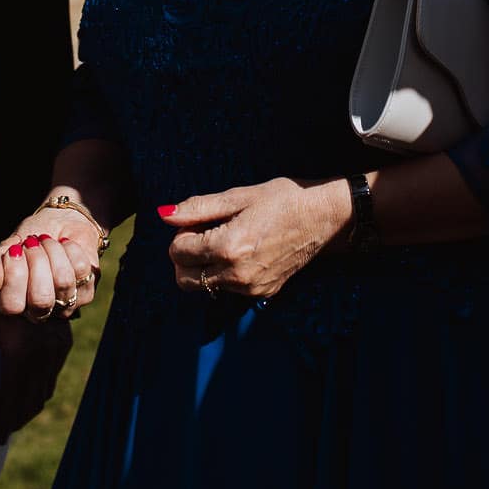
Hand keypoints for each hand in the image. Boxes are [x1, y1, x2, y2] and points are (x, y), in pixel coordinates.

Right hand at [0, 205, 102, 321]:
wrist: (61, 222)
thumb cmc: (30, 237)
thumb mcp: (8, 246)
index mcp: (13, 302)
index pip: (10, 305)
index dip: (14, 275)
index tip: (15, 249)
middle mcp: (39, 310)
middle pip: (40, 299)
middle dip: (37, 262)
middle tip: (33, 242)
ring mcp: (65, 304)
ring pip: (62, 282)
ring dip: (53, 251)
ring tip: (47, 240)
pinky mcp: (86, 292)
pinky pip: (80, 269)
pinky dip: (70, 248)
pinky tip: (64, 244)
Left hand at [0, 307, 70, 440]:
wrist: (34, 275)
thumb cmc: (2, 306)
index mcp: (17, 354)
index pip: (9, 399)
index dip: (2, 421)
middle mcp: (39, 356)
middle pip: (29, 402)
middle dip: (16, 420)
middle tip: (4, 430)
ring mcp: (55, 351)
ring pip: (44, 392)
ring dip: (29, 408)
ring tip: (15, 417)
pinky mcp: (64, 346)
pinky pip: (52, 377)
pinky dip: (40, 391)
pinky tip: (30, 395)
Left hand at [162, 177, 350, 300]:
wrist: (323, 218)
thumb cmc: (282, 199)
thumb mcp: (238, 196)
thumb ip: (198, 208)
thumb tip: (165, 215)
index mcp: (229, 247)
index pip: (178, 252)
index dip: (181, 234)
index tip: (199, 221)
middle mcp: (237, 274)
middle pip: (183, 279)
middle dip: (185, 256)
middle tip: (204, 234)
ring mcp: (251, 288)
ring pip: (203, 287)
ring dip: (203, 266)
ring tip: (225, 240)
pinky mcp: (262, 293)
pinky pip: (226, 289)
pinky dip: (223, 273)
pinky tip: (242, 251)